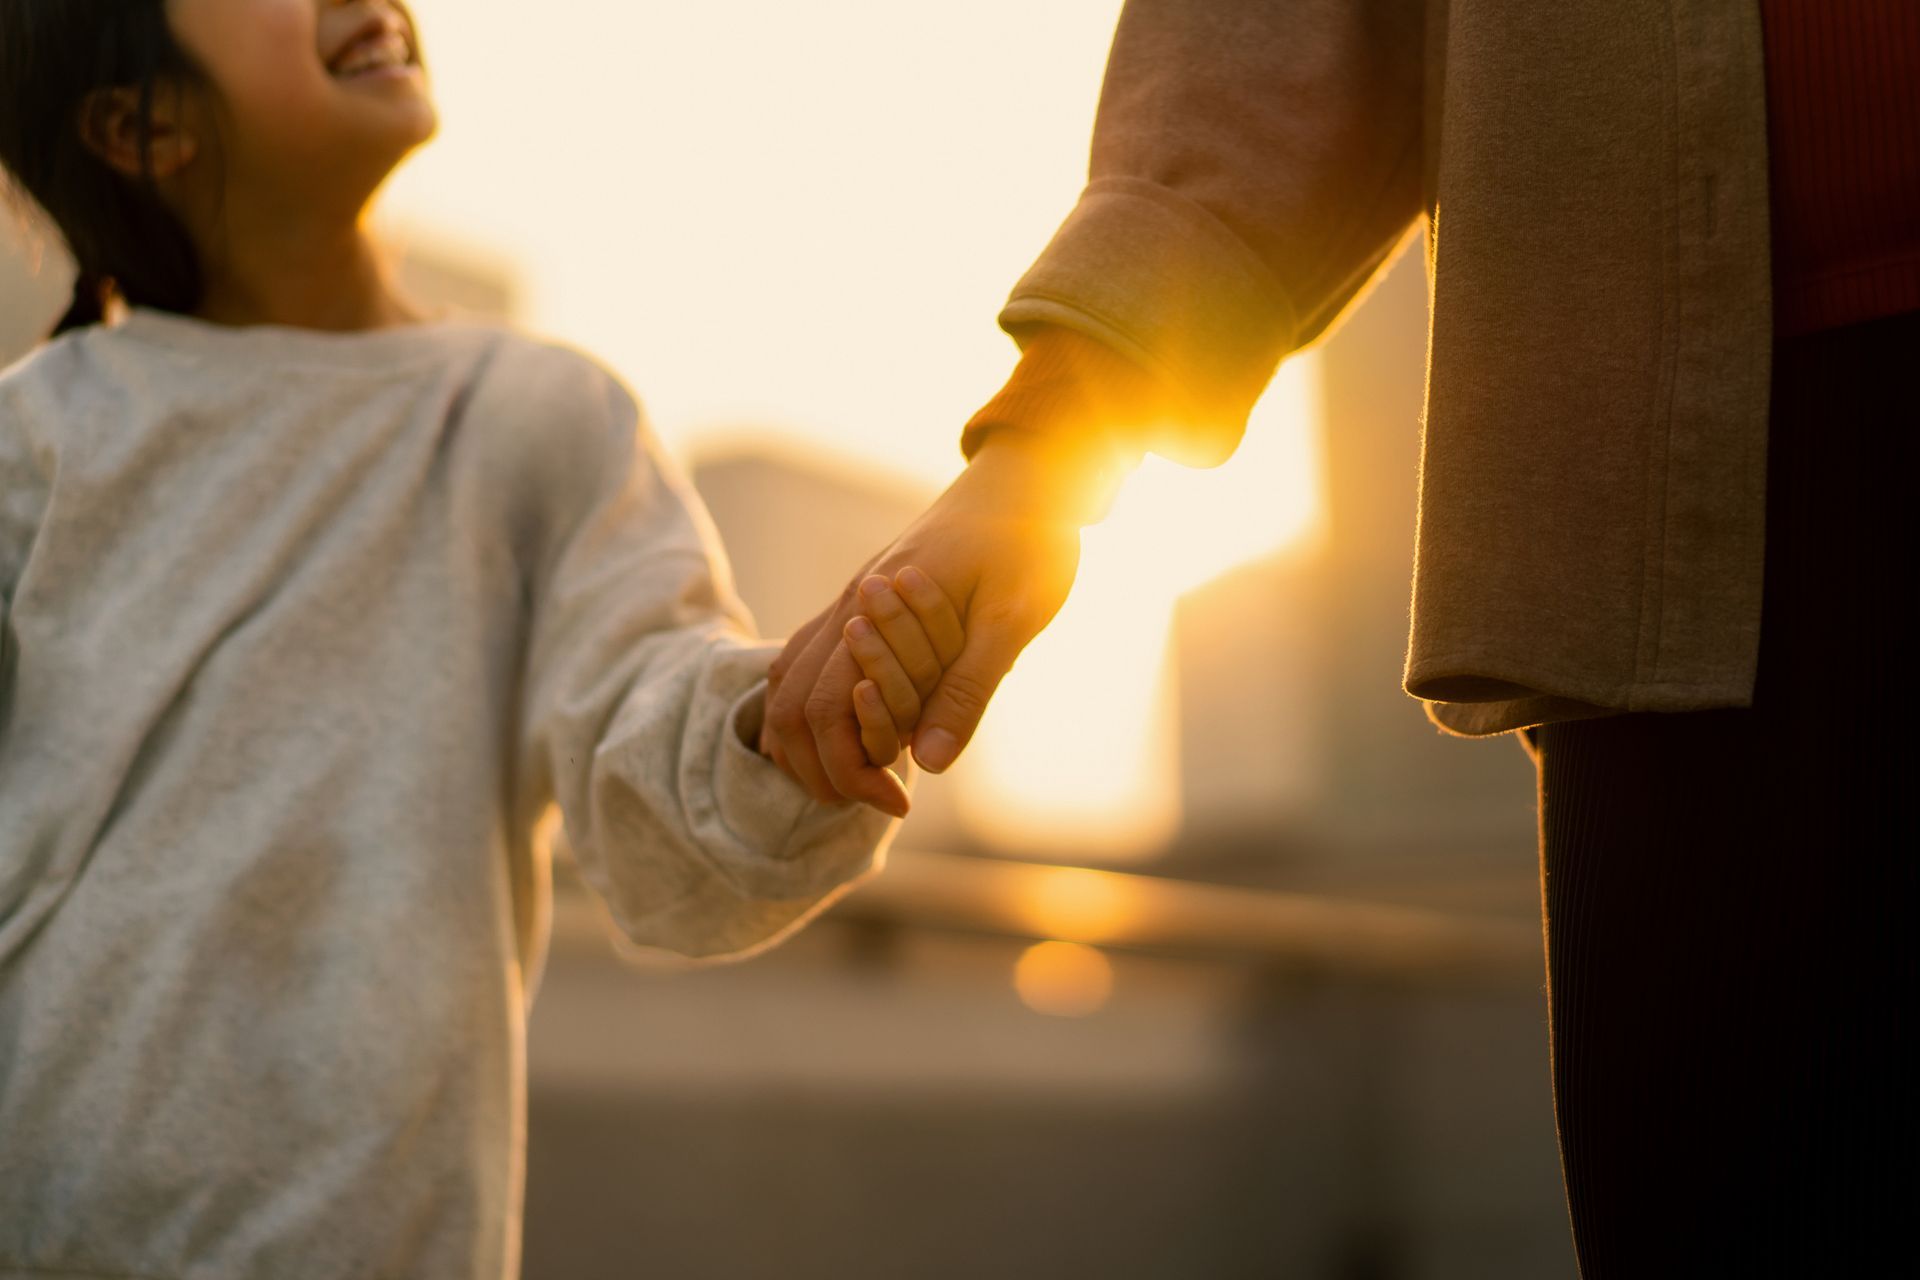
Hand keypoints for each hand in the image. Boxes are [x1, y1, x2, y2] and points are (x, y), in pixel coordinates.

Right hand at [762, 433, 1099, 811]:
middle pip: (791, 705)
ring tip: (853, 783)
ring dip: (806, 744)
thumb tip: (926, 763)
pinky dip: (806, 710)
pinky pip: (803, 662)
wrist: (1026, 477)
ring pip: (786, 685)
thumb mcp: (1013, 619)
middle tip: (875, 802)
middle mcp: (849, 603)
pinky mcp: (857, 601)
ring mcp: (847, 600)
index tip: (899, 802)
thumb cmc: (1029, 541)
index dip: (854, 770)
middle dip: (821, 769)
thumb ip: (968, 687)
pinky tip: (838, 739)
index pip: (830, 709)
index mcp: (879, 606)